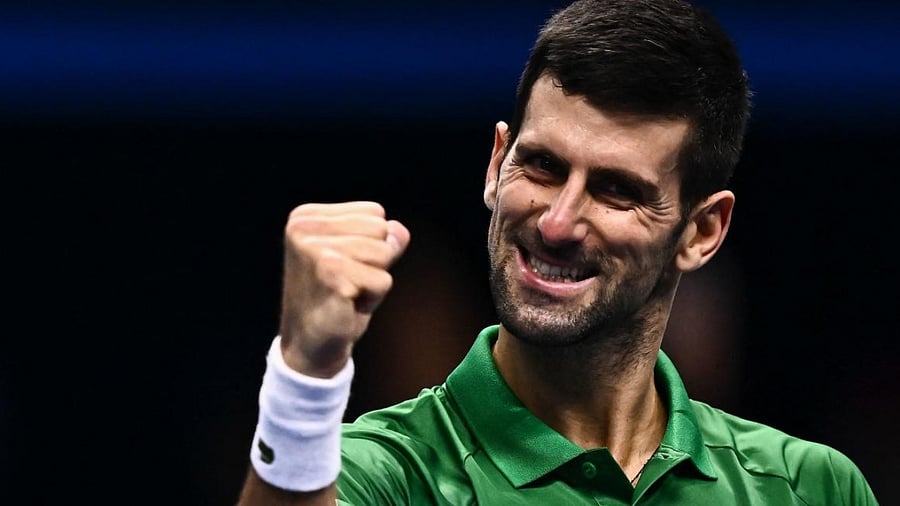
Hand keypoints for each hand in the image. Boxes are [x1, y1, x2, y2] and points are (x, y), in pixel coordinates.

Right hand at [278, 201, 409, 377]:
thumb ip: (383, 238)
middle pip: (381, 229)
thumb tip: (400, 231)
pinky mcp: (330, 274)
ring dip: (374, 280)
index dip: (371, 244)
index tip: (345, 267)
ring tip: (348, 292)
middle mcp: (304, 228)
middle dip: (375, 261)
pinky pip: (383, 280)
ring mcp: (315, 250)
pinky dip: (373, 298)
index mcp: (306, 216)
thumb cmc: (337, 297)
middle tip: (348, 282)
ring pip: (384, 252)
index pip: (374, 213)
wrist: (311, 345)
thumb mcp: (362, 260)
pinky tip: (348, 305)